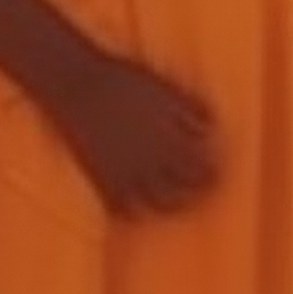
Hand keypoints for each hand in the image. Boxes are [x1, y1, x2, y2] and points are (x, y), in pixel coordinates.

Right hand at [44, 55, 218, 217]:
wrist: (75, 83)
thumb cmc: (122, 80)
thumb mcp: (163, 88)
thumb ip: (190, 107)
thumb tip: (211, 129)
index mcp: (169, 137)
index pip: (202, 169)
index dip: (212, 175)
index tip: (216, 175)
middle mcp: (152, 159)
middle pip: (185, 191)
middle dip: (197, 194)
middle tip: (200, 192)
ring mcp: (127, 172)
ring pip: (159, 204)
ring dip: (172, 206)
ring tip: (174, 202)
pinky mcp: (102, 179)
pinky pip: (124, 210)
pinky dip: (135, 213)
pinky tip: (138, 205)